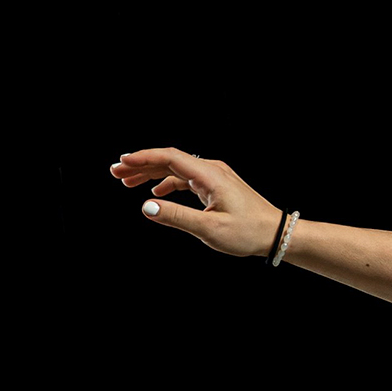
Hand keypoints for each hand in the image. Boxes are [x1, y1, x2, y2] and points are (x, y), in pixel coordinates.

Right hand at [111, 147, 282, 256]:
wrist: (275, 232)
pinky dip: (167, 182)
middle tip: (115, 172)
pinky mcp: (217, 185)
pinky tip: (156, 192)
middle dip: (141, 164)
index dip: (144, 158)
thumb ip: (177, 217)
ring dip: (152, 173)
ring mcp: (215, 176)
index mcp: (210, 176)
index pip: (171, 157)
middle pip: (170, 159)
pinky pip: (186, 177)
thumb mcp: (209, 229)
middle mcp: (212, 170)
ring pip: (177, 168)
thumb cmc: (247, 232)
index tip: (121, 162)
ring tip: (127, 182)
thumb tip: (147, 206)